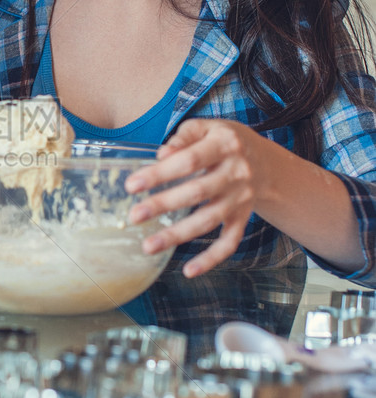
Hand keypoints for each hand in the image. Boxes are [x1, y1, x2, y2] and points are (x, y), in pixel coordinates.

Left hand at [124, 119, 275, 277]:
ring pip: (209, 220)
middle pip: (198, 192)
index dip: (160, 173)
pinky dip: (212, 258)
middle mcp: (237, 173)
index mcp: (225, 145)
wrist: (265, 161)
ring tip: (149, 246)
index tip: (132, 185)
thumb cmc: (224, 141)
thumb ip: (184, 137)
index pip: (189, 160)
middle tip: (134, 216)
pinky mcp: (243, 217)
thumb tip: (161, 154)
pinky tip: (189, 270)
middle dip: (164, 205)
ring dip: (178, 235)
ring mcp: (241, 198)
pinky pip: (230, 242)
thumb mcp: (208, 127)